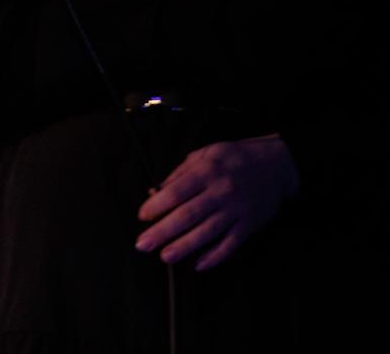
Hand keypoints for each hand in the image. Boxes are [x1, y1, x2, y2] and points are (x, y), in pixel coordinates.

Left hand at [135, 134, 297, 270]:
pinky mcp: (250, 224)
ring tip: (165, 256)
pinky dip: (215, 256)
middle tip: (143, 244)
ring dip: (185, 246)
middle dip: (163, 231)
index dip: (157, 206)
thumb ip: (179, 173)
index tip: (142, 217)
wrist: (276, 164)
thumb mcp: (204, 155)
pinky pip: (231, 244)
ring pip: (208, 232)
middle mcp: (221, 192)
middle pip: (188, 215)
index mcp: (206, 172)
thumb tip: (154, 192)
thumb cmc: (233, 158)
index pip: (177, 192)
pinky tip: (199, 265)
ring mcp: (237, 210)